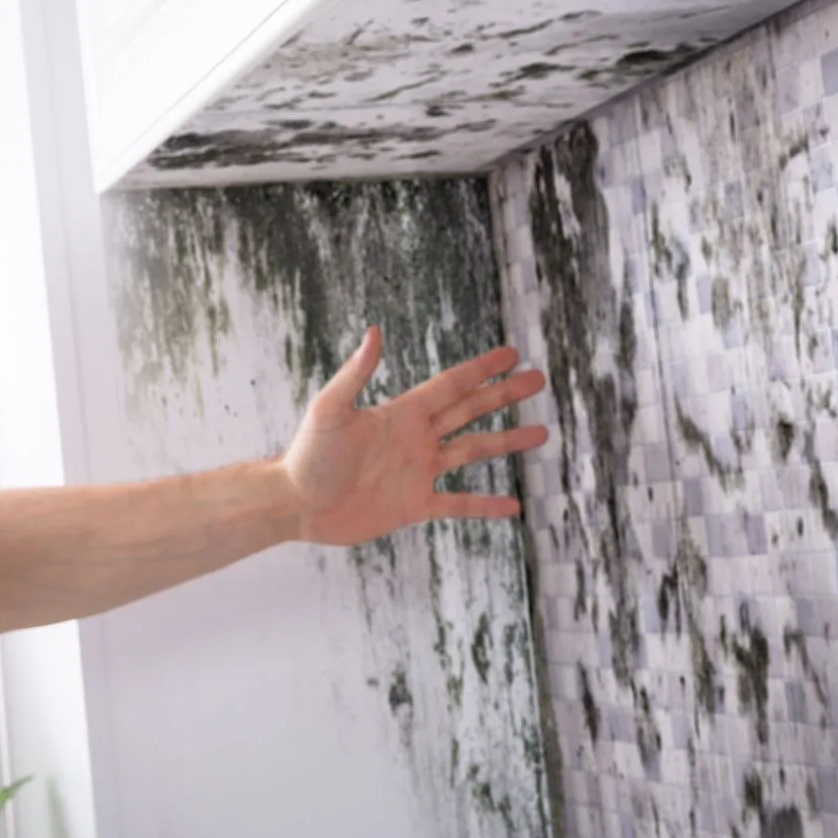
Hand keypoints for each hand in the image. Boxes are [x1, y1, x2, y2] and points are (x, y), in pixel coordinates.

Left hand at [279, 329, 549, 545]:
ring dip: (506, 443)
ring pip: (472, 452)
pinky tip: (513, 506)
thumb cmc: (309, 455)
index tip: (511, 354)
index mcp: (401, 413)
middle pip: (469, 411)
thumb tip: (375, 331)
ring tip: (541, 434)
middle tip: (538, 381)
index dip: (481, 369)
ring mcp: (417, 472)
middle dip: (503, 396)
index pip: (451, 385)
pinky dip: (485, 505)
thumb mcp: (331, 409)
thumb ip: (356, 373)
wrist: (297, 504)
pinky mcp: (413, 506)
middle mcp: (415, 439)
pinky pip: (457, 504)